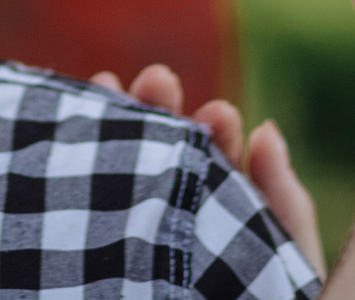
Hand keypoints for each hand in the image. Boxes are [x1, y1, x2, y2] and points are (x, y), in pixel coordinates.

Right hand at [93, 65, 324, 276]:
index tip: (215, 110)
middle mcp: (179, 241)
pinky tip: (64, 128)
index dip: (216, 135)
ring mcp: (135, 258)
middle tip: (156, 80)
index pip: (220, 176)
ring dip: (115, 131)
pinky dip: (72, 171)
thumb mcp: (291, 274)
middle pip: (166, 168)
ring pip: (120, 184)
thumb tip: (268, 128)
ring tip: (106, 84)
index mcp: (227, 238)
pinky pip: (82, 221)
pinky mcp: (97, 274)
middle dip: (161, 118)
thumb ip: (283, 205)